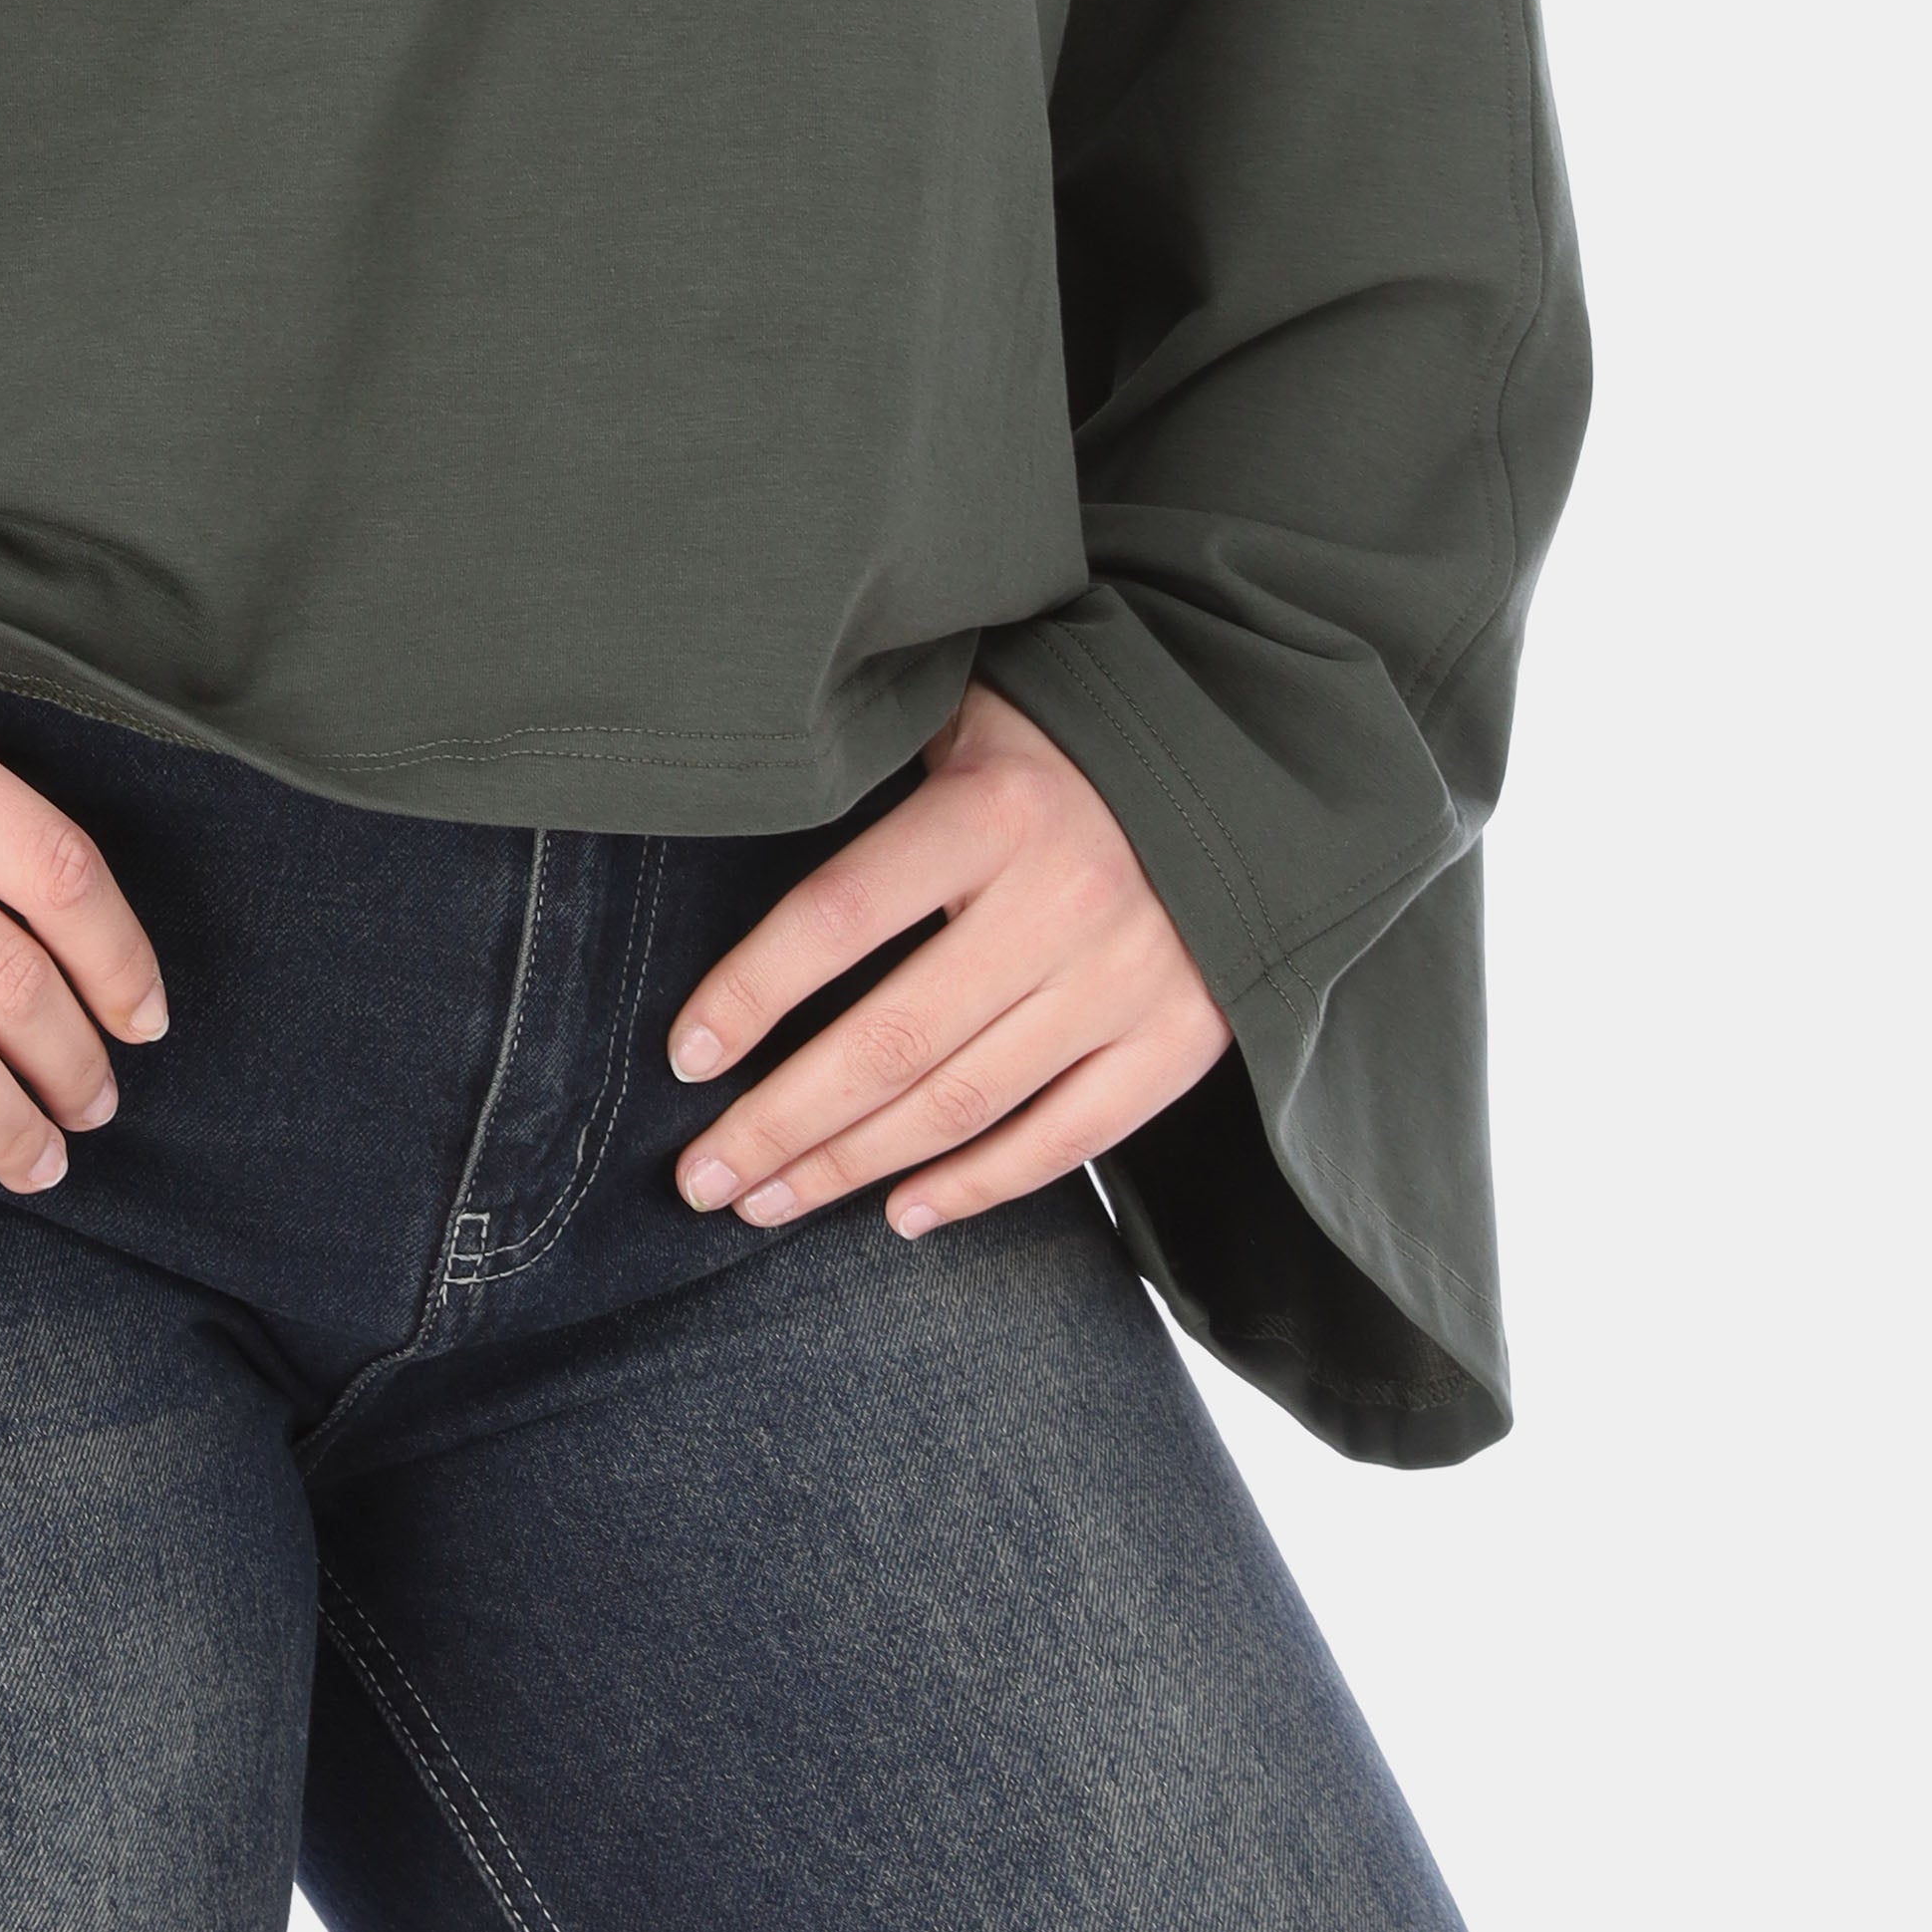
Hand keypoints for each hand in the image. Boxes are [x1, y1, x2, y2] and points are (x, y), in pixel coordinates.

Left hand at [664, 679, 1227, 1241]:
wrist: (1245, 768)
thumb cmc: (1066, 744)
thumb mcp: (968, 719)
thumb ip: (878, 776)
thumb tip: (747, 825)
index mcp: (993, 808)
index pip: (839, 915)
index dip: (751, 993)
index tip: (685, 1058)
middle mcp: (1063, 900)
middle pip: (890, 1039)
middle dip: (780, 1122)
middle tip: (701, 1176)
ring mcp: (1128, 980)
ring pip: (962, 1104)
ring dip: (852, 1166)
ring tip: (768, 1200)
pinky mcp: (1181, 1040)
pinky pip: (1064, 1141)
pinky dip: (977, 1187)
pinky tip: (900, 1213)